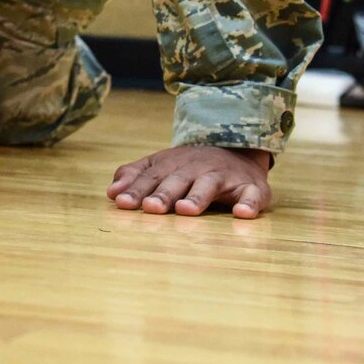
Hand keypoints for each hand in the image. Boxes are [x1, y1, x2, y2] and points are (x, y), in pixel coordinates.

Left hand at [108, 145, 273, 217]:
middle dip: (163, 194)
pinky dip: (249, 204)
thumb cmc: (190, 167)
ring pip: (210, 186)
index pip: (151, 178)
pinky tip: (241, 214)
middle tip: (150, 208)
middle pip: (178, 181)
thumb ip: (135, 177)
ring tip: (186, 210)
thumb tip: (111, 192)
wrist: (237, 150)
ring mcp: (224, 177)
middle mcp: (197, 169)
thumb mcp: (161, 166)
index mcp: (172, 165)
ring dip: (198, 197)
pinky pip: (252, 195)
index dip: (136, 190)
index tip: (122, 203)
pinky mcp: (252, 187)